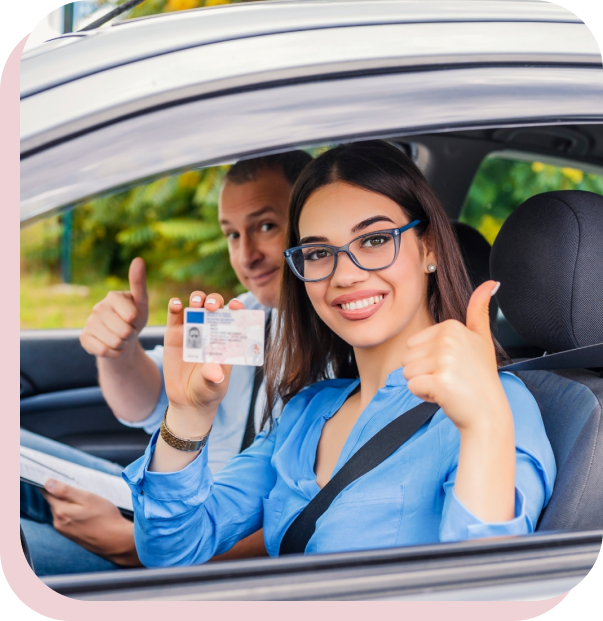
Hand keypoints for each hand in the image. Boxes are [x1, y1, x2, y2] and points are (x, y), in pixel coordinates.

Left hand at [42, 479, 140, 566]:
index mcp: (61, 511)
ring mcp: (64, 530)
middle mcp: (58, 522)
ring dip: (70, 503)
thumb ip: (66, 491)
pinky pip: (67, 519)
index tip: (59, 476)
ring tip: (87, 502)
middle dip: (64, 493)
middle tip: (81, 488)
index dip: (52, 483)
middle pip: (55, 501)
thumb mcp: (88, 498)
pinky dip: (74, 512)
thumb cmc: (105, 517)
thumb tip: (47, 483)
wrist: (115, 541)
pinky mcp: (71, 535)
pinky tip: (88, 512)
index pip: (47, 492)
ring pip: (62, 510)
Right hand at [80, 257, 148, 358]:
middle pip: (124, 331)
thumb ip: (139, 283)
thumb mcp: (141, 303)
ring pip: (115, 342)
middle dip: (131, 335)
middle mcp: (98, 307)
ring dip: (123, 344)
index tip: (134, 318)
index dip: (137, 322)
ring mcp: (89, 322)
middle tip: (128, 330)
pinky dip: (114, 353)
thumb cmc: (134, 317)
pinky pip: (104, 351)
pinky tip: (112, 346)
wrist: (122, 338)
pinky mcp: (84, 337)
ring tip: (121, 337)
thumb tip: (138, 259)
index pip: (132, 317)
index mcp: (113, 296)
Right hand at [161, 292, 244, 439]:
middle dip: (215, 301)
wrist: (187, 401)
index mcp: (226, 339)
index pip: (235, 317)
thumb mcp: (214, 386)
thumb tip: (214, 371)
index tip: (236, 306)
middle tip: (212, 306)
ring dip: (197, 299)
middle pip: (215, 306)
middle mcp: (211, 330)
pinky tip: (176, 304)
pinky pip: (174, 316)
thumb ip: (215, 378)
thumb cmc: (208, 391)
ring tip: (196, 303)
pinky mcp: (174, 334)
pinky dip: (175, 306)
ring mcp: (192, 330)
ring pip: (196, 306)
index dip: (237, 308)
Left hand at [401, 281, 509, 432]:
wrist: (488, 413)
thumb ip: (479, 310)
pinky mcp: (439, 381)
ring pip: (407, 372)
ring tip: (447, 386)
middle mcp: (448, 340)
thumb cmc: (479, 378)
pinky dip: (423, 396)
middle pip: (407, 357)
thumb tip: (491, 283)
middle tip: (449, 378)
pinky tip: (444, 396)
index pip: (414, 344)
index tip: (452, 366)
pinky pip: (412, 387)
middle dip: (423, 372)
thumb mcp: (481, 339)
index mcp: (452, 327)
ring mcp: (444, 360)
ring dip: (423, 384)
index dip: (428, 360)